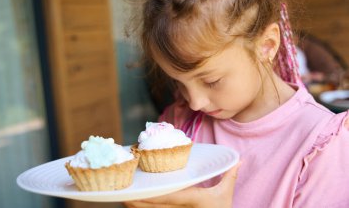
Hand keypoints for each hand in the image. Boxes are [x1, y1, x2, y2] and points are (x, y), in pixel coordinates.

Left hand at [124, 161, 240, 207]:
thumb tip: (238, 159)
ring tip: (124, 199)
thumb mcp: (226, 194)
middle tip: (123, 196)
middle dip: (138, 202)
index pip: (170, 197)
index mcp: (192, 200)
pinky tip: (135, 205)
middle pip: (155, 206)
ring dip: (139, 207)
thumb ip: (229, 175)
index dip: (152, 196)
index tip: (139, 192)